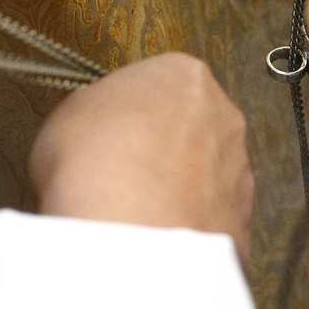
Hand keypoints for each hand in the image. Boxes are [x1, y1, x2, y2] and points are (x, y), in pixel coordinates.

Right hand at [29, 53, 255, 262]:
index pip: (159, 83)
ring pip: (205, 174)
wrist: (129, 231)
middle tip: (122, 169)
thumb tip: (92, 123)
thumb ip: (92, 110)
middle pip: (191, 126)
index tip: (108, 131)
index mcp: (184, 76)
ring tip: (136, 207)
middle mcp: (223, 117)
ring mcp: (237, 169)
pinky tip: (156, 232)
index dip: (129, 111)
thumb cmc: (95, 163)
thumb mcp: (67, 115)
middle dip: (162, 146)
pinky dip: (187, 223)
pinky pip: (210, 216)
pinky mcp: (240, 219)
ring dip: (178, 186)